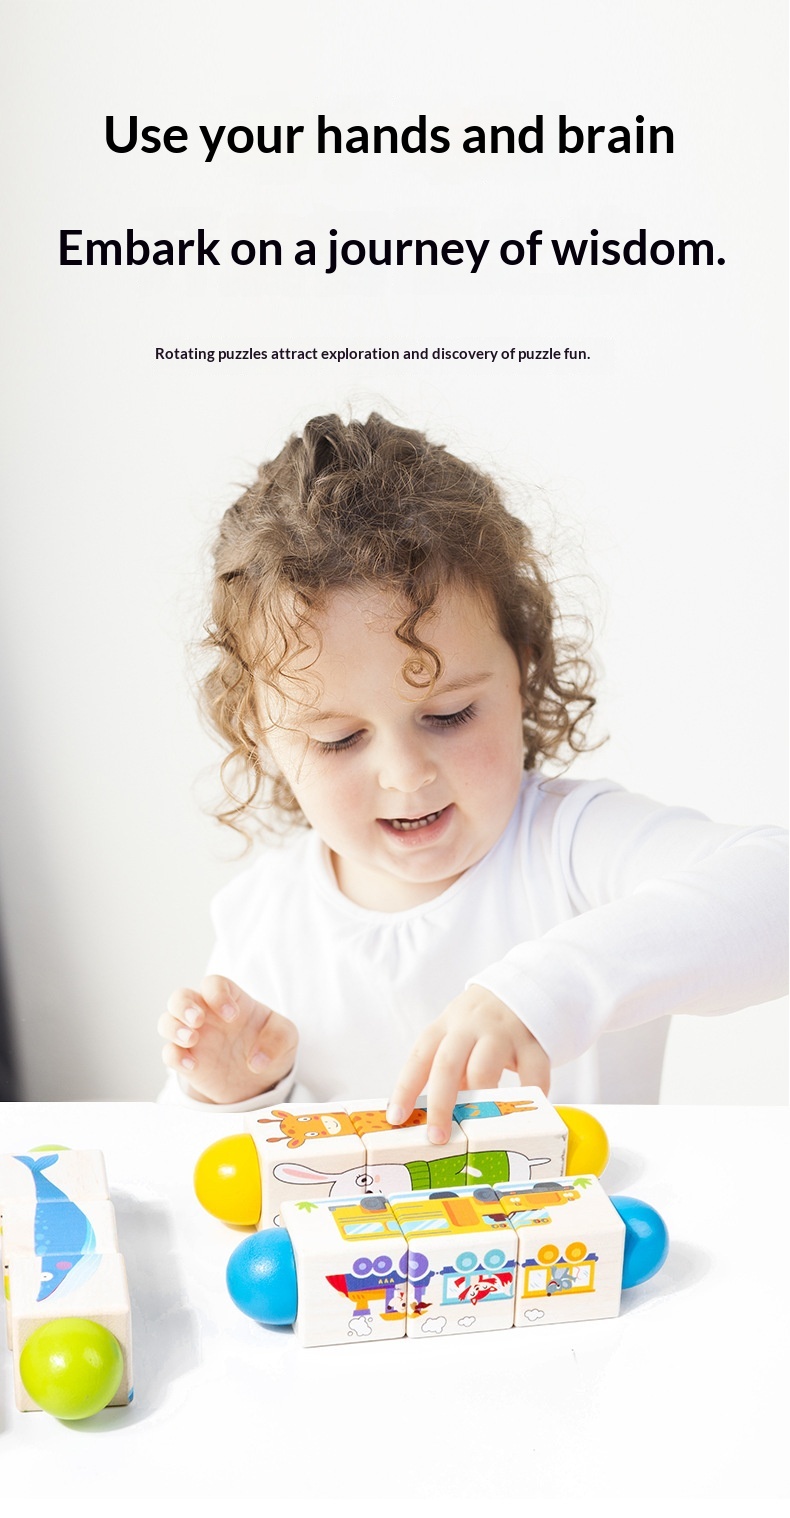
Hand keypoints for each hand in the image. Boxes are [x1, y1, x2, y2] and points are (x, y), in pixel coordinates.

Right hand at [159, 976, 297, 1104]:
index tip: (232, 1015)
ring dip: (173, 1028)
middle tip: (198, 1020)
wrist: (260, 1081)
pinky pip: (169, 1053)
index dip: (218, 994)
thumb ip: (278, 1039)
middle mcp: (206, 1015)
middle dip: (183, 1005)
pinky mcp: (187, 1061)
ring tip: (192, 1039)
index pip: (213, 984)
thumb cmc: (270, 1046)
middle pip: (180, 996)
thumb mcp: (286, 1037)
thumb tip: (257, 1060)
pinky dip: (175, 1057)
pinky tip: (193, 1066)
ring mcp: (194, 1037)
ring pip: (167, 1021)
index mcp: (230, 1000)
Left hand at [386, 986, 549, 1143]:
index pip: (419, 1058)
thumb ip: (447, 1072)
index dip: (405, 1089)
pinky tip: (527, 1113)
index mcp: (444, 1028)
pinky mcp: (532, 1042)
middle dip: (440, 1104)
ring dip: (478, 1100)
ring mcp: (501, 1033)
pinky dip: (530, 1095)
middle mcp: (469, 1028)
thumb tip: (436, 1120)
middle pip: (448, 1065)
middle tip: (437, 1137)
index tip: (396, 1118)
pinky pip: (532, 1072)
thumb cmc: (478, 1024)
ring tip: (478, 1130)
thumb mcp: (456, 1037)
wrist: (519, 988)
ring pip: (485, 1068)